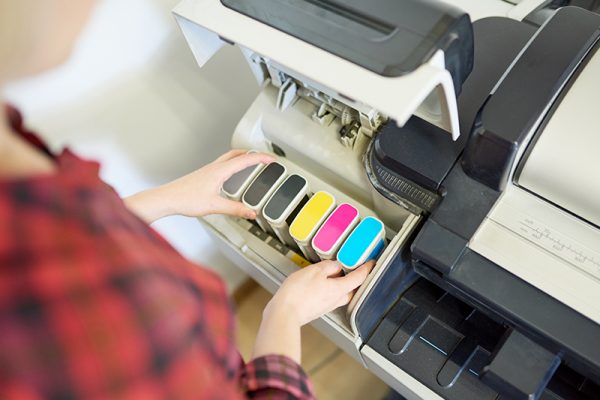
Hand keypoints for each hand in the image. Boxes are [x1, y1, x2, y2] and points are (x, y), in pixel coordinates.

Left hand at [124, 150, 273, 222]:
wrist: (168, 199)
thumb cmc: (185, 199)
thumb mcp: (215, 206)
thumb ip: (235, 209)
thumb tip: (251, 212)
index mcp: (220, 171)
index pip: (246, 160)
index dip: (261, 158)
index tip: (272, 159)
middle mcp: (214, 167)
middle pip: (238, 154)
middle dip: (253, 153)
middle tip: (264, 157)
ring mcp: (208, 170)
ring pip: (229, 158)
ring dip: (243, 157)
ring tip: (252, 162)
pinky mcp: (204, 175)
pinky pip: (223, 164)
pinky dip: (233, 164)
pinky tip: (232, 175)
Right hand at [268, 260, 374, 326]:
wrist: (284, 314)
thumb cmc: (298, 294)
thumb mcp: (314, 271)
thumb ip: (328, 267)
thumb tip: (336, 266)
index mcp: (339, 289)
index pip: (358, 278)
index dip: (366, 269)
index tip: (371, 263)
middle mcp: (335, 300)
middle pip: (351, 289)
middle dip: (354, 279)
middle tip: (353, 268)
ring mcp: (325, 306)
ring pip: (339, 294)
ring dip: (339, 285)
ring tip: (333, 274)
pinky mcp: (316, 310)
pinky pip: (327, 298)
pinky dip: (327, 290)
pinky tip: (318, 285)